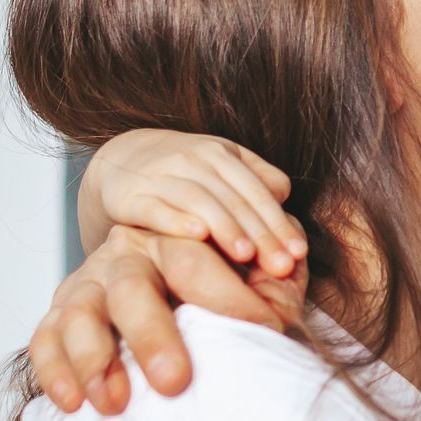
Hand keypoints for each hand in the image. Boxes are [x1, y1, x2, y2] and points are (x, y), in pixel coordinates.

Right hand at [28, 220, 305, 415]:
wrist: (187, 308)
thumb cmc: (235, 293)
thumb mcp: (265, 275)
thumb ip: (278, 266)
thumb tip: (288, 261)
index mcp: (176, 237)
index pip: (194, 261)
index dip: (229, 296)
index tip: (266, 331)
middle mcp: (127, 255)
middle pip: (132, 288)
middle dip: (152, 336)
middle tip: (175, 382)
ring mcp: (88, 285)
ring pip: (78, 314)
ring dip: (94, 359)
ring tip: (115, 403)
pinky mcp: (58, 319)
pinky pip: (45, 340)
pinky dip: (54, 370)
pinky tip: (73, 404)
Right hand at [82, 129, 304, 277]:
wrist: (122, 160)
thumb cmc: (186, 172)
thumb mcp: (223, 166)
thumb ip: (257, 179)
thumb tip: (284, 197)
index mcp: (221, 154)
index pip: (256, 192)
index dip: (279, 223)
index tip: (299, 253)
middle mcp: (193, 160)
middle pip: (234, 199)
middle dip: (261, 234)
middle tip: (282, 265)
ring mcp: (161, 175)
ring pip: (199, 201)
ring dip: (225, 227)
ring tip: (247, 255)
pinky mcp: (131, 195)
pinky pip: (156, 208)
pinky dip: (177, 220)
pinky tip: (197, 235)